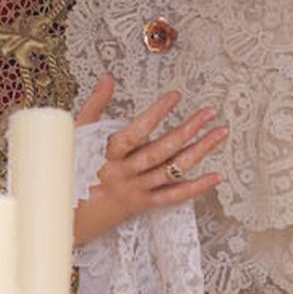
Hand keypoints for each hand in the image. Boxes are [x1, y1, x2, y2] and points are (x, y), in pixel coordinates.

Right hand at [72, 76, 226, 248]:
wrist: (72, 215)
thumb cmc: (75, 169)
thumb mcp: (77, 134)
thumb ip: (95, 105)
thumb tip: (108, 78)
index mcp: (106, 155)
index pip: (133, 133)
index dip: (154, 115)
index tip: (174, 96)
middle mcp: (124, 174)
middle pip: (159, 152)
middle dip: (187, 130)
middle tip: (208, 111)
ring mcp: (136, 190)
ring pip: (171, 171)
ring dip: (199, 152)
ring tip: (220, 133)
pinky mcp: (145, 204)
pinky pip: (174, 196)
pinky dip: (196, 187)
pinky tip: (216, 175)